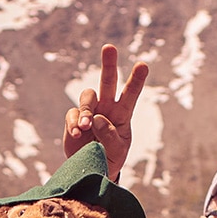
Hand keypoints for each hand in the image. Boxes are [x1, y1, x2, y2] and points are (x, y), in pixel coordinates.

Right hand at [62, 43, 148, 179]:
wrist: (93, 169)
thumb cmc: (111, 158)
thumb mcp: (117, 151)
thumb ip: (111, 136)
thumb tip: (97, 119)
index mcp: (122, 113)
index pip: (130, 93)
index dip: (136, 79)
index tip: (143, 65)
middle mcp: (106, 107)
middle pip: (108, 81)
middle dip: (109, 64)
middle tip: (109, 48)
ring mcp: (89, 112)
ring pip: (87, 96)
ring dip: (86, 109)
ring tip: (86, 126)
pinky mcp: (74, 120)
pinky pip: (72, 114)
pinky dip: (74, 123)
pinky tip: (77, 134)